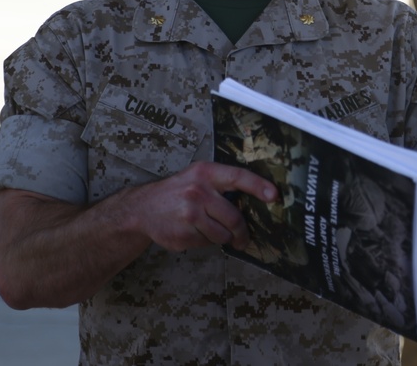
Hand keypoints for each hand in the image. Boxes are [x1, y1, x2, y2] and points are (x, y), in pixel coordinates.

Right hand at [129, 161, 277, 251]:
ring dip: (220, 237)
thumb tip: (255, 202)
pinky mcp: (183, 234)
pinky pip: (206, 244)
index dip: (258, 186)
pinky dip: (204, 242)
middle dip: (241, 232)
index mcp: (205, 173)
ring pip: (222, 235)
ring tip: (207, 229)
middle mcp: (198, 192)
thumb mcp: (197, 177)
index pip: (238, 177)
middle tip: (243, 239)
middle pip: (234, 218)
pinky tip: (191, 232)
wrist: (142, 208)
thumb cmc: (178, 191)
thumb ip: (222, 185)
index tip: (274, 196)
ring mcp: (189, 214)